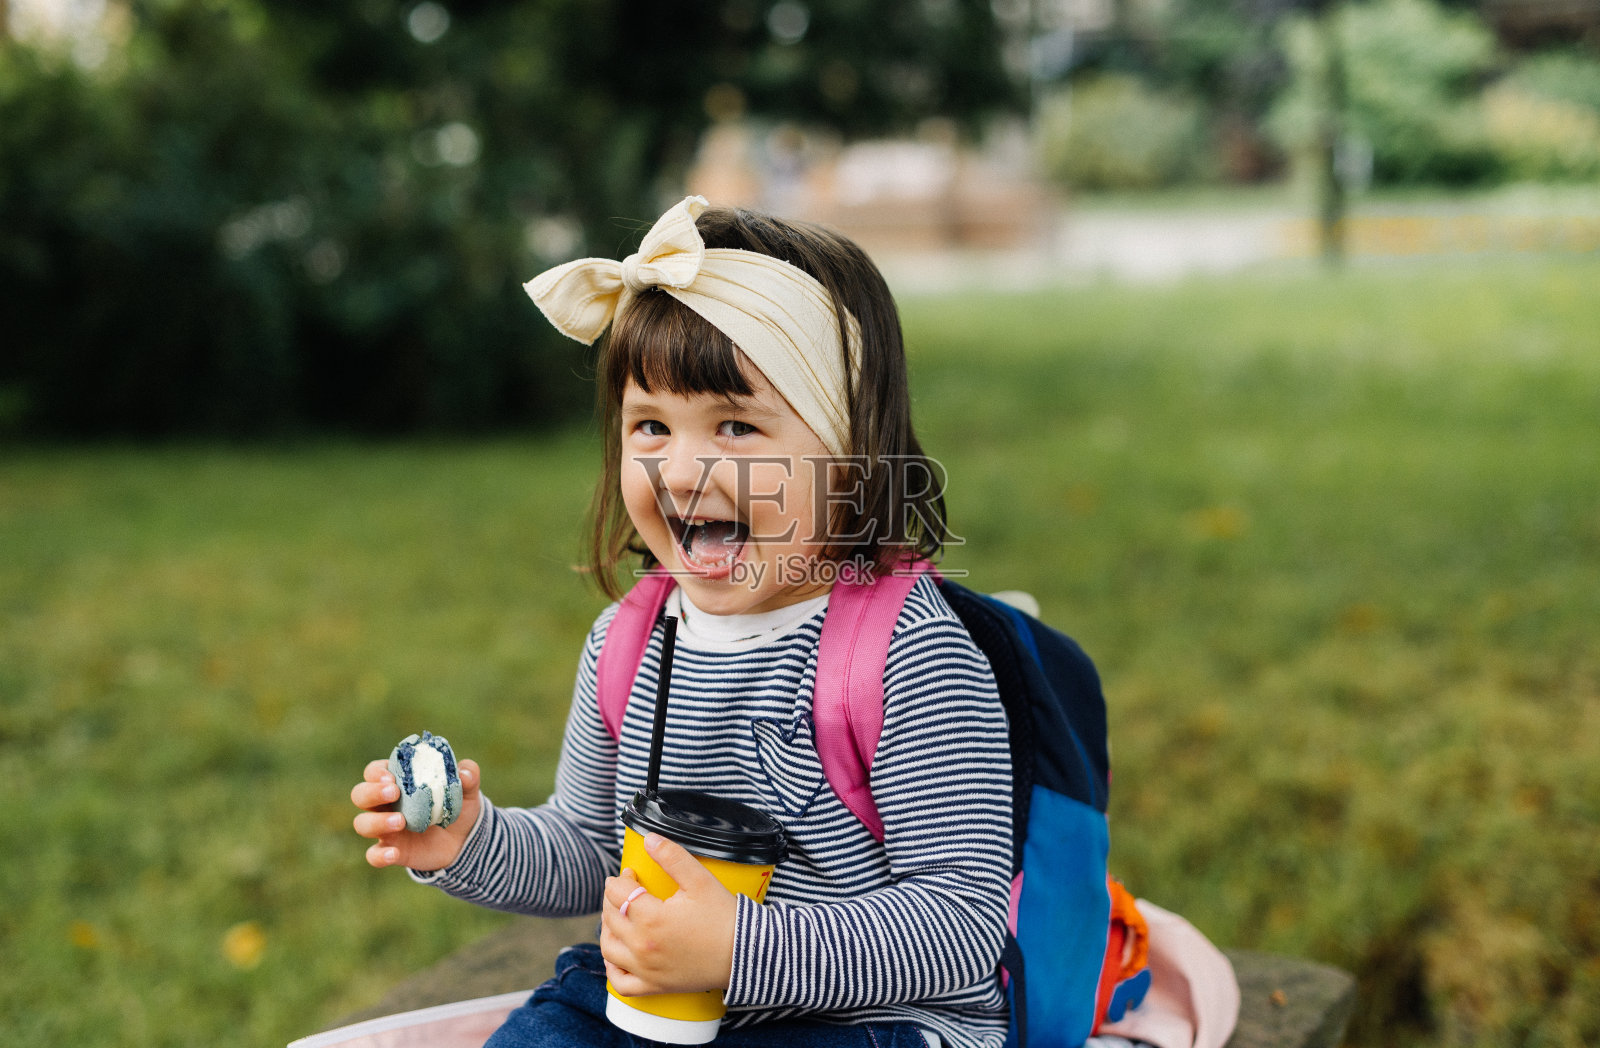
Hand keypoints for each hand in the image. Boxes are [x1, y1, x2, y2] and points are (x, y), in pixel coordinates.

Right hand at [351, 757, 481, 871]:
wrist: (465, 840)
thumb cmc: (458, 807)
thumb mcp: (468, 790)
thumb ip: (469, 776)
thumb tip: (465, 774)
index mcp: (399, 782)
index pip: (374, 771)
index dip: (377, 772)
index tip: (391, 776)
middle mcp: (386, 804)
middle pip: (360, 794)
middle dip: (372, 792)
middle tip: (394, 793)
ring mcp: (386, 829)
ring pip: (362, 823)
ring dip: (376, 821)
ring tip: (400, 822)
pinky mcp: (392, 850)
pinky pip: (373, 855)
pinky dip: (379, 855)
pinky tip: (393, 853)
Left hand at [600, 833, 736, 995]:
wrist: (746, 955)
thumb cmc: (724, 918)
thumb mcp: (700, 880)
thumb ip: (672, 856)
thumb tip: (649, 839)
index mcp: (651, 919)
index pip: (617, 893)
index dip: (620, 878)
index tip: (631, 873)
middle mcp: (642, 947)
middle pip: (610, 918)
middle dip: (612, 899)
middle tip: (625, 890)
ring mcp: (646, 970)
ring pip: (608, 948)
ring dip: (607, 929)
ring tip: (619, 917)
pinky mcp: (655, 987)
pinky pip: (620, 983)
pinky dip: (612, 968)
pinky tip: (618, 954)